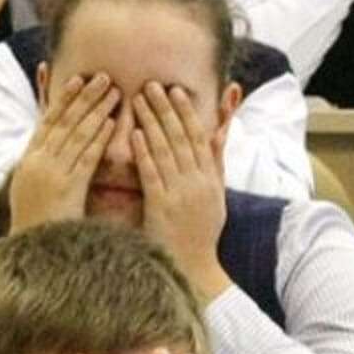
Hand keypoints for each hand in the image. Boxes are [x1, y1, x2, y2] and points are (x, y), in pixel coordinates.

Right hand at [10, 73, 118, 232]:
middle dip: (83, 97)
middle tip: (102, 76)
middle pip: (63, 122)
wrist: (33, 257)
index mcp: (29, 162)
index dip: (63, 100)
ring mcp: (51, 174)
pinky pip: (84, 159)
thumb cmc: (39, 230)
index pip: (47, 122)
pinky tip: (110, 123)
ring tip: (112, 91)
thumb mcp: (34, 194)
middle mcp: (38, 163)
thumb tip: (58, 154)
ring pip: (75, 135)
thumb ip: (47, 171)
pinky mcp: (66, 189)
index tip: (77, 80)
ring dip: (95, 110)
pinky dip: (97, 139)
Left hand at [133, 84, 229, 301]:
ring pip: (166, 151)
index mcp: (210, 180)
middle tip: (152, 84)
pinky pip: (152, 175)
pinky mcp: (162, 207)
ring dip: (152, 123)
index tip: (175, 90)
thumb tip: (219, 133)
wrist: (195, 269)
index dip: (187, 112)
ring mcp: (180, 194)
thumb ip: (216, 163)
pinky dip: (144, 153)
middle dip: (166, 109)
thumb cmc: (201, 234)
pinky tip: (134, 135)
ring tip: (139, 99)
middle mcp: (198, 184)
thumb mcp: (216, 197)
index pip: (199, 138)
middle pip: (182, 139)